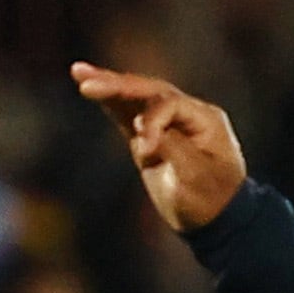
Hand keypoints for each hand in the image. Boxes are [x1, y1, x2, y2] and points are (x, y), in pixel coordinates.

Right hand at [70, 61, 248, 233]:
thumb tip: (140, 127)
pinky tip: (87, 87)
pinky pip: (128, 114)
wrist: (215, 221)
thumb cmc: (210, 200)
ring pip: (136, 99)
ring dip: (108, 86)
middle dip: (119, 86)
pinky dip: (109, 102)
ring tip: (78, 72)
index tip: (145, 151)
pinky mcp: (151, 136)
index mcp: (205, 119)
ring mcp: (169, 123)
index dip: (152, 122)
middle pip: (150, 91)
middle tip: (88, 84)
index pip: (170, 104)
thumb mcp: (195, 177)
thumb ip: (171, 147)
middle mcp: (187, 114)